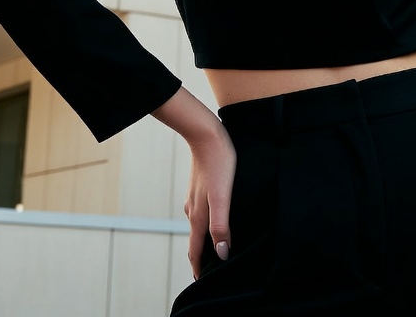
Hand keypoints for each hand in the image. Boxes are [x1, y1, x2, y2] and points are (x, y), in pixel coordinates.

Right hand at [184, 122, 236, 279]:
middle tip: (208, 270)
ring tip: (213, 246)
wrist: (205, 134)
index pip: (195, 249)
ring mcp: (194, 196)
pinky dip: (206, 221)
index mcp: (198, 215)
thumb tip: (221, 253)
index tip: (202, 282)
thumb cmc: (218, 164)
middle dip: (200, 256)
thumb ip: (221, 225)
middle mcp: (193, 209)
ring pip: (198, 224)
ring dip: (203, 238)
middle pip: (195, 239)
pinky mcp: (199, 185)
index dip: (199, 267)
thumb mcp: (222, 197)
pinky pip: (201, 210)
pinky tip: (215, 216)